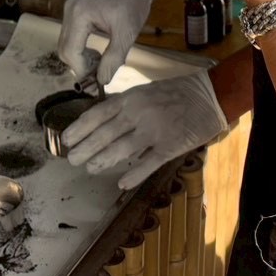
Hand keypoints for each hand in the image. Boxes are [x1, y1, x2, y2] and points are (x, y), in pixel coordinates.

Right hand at [58, 0, 157, 84]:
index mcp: (80, 14)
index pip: (70, 52)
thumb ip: (113, 59)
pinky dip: (80, 48)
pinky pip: (70, 36)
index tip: (96, 82)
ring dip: (79, 58)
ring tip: (100, 62)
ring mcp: (69, 9)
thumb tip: (102, 81)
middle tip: (99, 74)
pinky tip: (96, 51)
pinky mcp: (73, 11)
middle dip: (79, 66)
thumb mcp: (127, 33)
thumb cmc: (132, 2)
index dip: (81, 70)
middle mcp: (69, 11)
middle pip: (64, 50)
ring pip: (65, 44)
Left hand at [64, 72, 226, 189]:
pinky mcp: (170, 146)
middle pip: (105, 134)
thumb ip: (125, 107)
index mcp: (131, 98)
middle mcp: (139, 113)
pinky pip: (148, 163)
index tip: (66, 139)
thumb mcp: (145, 92)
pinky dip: (134, 174)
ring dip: (103, 160)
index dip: (80, 128)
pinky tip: (122, 183)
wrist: (209, 96)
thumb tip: (102, 124)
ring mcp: (154, 130)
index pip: (98, 114)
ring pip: (122, 149)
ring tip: (90, 168)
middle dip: (86, 148)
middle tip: (72, 160)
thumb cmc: (175, 93)